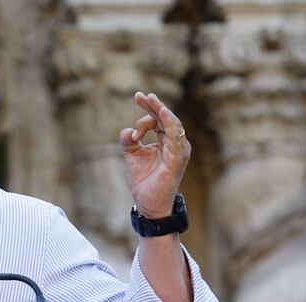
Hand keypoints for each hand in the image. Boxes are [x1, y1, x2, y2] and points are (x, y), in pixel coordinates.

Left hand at [120, 92, 189, 218]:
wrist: (148, 203)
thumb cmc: (144, 180)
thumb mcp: (131, 156)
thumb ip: (128, 141)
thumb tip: (127, 131)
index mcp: (165, 141)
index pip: (158, 119)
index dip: (148, 108)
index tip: (137, 96)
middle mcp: (174, 143)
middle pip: (166, 118)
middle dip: (154, 105)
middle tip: (141, 95)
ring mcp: (178, 150)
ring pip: (172, 125)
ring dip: (161, 111)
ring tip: (150, 100)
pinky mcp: (178, 159)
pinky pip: (175, 138)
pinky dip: (169, 125)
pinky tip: (162, 115)